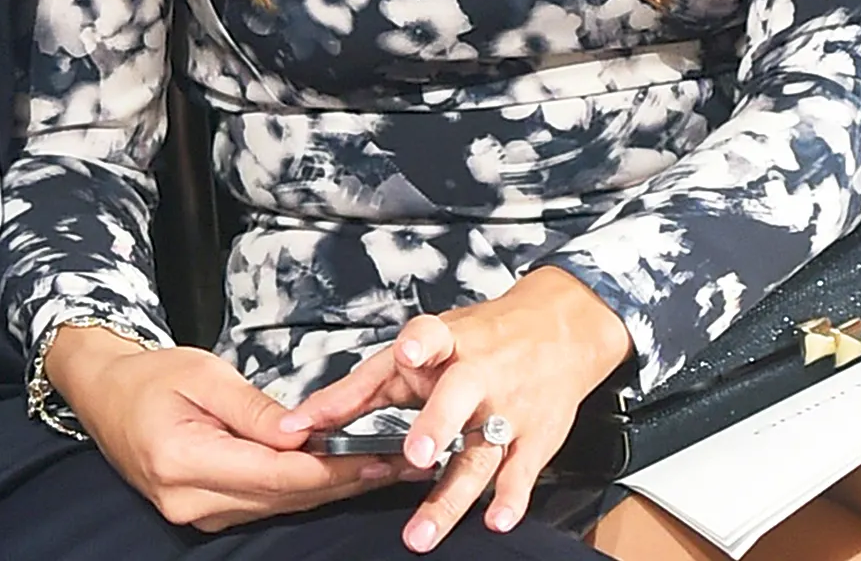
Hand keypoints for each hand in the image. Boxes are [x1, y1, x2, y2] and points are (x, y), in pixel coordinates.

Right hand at [43, 325, 399, 530]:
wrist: (104, 393)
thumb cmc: (150, 374)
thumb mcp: (203, 374)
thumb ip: (255, 409)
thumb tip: (305, 434)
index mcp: (184, 460)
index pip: (275, 474)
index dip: (330, 468)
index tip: (376, 455)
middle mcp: (189, 500)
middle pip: (282, 498)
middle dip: (341, 480)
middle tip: (395, 462)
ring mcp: (194, 514)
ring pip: (276, 506)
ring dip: (326, 487)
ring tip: (377, 466)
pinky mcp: (203, 513)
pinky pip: (261, 504)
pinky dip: (298, 489)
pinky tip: (332, 473)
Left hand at [275, 269, 632, 552]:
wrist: (557, 330)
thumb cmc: (475, 339)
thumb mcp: (422, 346)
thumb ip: (364, 385)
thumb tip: (303, 423)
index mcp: (446, 341)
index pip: (428, 335)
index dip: (418, 343)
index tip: (408, 350)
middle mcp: (476, 374)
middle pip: (456, 398)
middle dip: (436, 426)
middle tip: (415, 454)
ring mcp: (507, 409)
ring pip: (479, 454)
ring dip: (452, 495)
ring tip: (421, 530)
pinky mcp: (534, 439)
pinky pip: (520, 474)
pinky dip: (509, 499)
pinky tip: (495, 521)